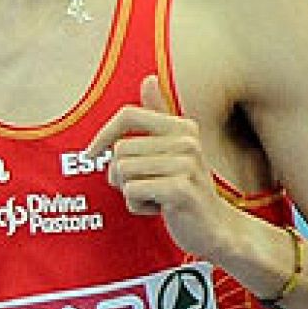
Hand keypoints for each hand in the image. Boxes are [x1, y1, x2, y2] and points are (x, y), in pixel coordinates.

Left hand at [84, 75, 236, 260]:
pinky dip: (137, 206)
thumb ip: (158, 115)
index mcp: (182, 127)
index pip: (128, 116)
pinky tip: (160, 209)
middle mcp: (187, 141)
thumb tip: (148, 78)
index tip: (91, 154)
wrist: (216, 229)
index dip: (103, 134)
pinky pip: (132, 192)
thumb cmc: (186, 188)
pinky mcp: (180, 189)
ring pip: (122, 172)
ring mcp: (186, 165)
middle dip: (120, 175)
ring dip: (130, 192)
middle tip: (143, 187)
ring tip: (155, 196)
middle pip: (119, 151)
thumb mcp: (173, 150)